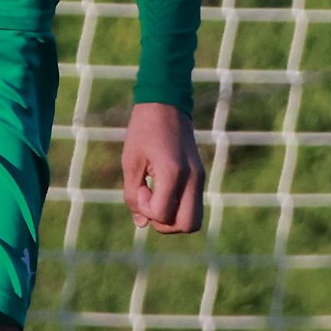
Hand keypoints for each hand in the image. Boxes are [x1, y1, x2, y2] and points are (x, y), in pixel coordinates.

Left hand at [123, 102, 203, 233]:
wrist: (166, 105)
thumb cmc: (144, 131)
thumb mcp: (130, 162)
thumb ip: (133, 194)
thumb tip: (141, 224)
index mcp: (173, 172)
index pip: (163, 214)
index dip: (146, 209)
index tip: (140, 187)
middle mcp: (192, 178)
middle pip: (187, 225)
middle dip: (164, 223)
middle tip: (150, 200)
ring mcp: (199, 178)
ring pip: (193, 220)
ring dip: (172, 218)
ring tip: (156, 196)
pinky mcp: (200, 176)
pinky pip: (193, 206)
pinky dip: (177, 208)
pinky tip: (162, 189)